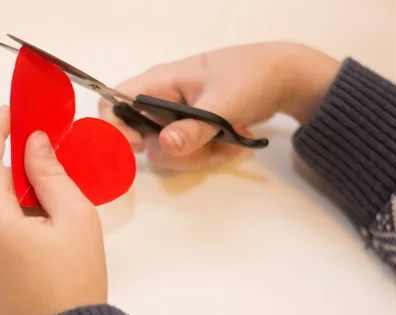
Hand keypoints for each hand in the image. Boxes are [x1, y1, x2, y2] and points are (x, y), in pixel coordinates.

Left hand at [0, 106, 106, 314]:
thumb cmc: (77, 278)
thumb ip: (50, 174)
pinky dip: (2, 221)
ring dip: (9, 198)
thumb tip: (33, 142)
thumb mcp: (75, 218)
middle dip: (10, 169)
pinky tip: (31, 233)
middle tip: (43, 160)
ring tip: (46, 207)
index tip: (10, 111)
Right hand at [99, 42, 339, 170]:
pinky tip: (231, 145)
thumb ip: (195, 128)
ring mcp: (173, 118)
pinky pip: (184, 153)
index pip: (113, 104)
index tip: (142, 145)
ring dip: (196, 156)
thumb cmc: (251, 77)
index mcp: (158, 83)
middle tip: (206, 148)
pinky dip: (207, 155)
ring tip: (229, 143)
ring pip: (165, 152)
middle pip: (140, 139)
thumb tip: (164, 145)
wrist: (282, 78)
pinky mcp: (187, 130)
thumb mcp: (224, 104)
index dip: (116, 130)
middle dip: (174, 153)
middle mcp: (159, 102)